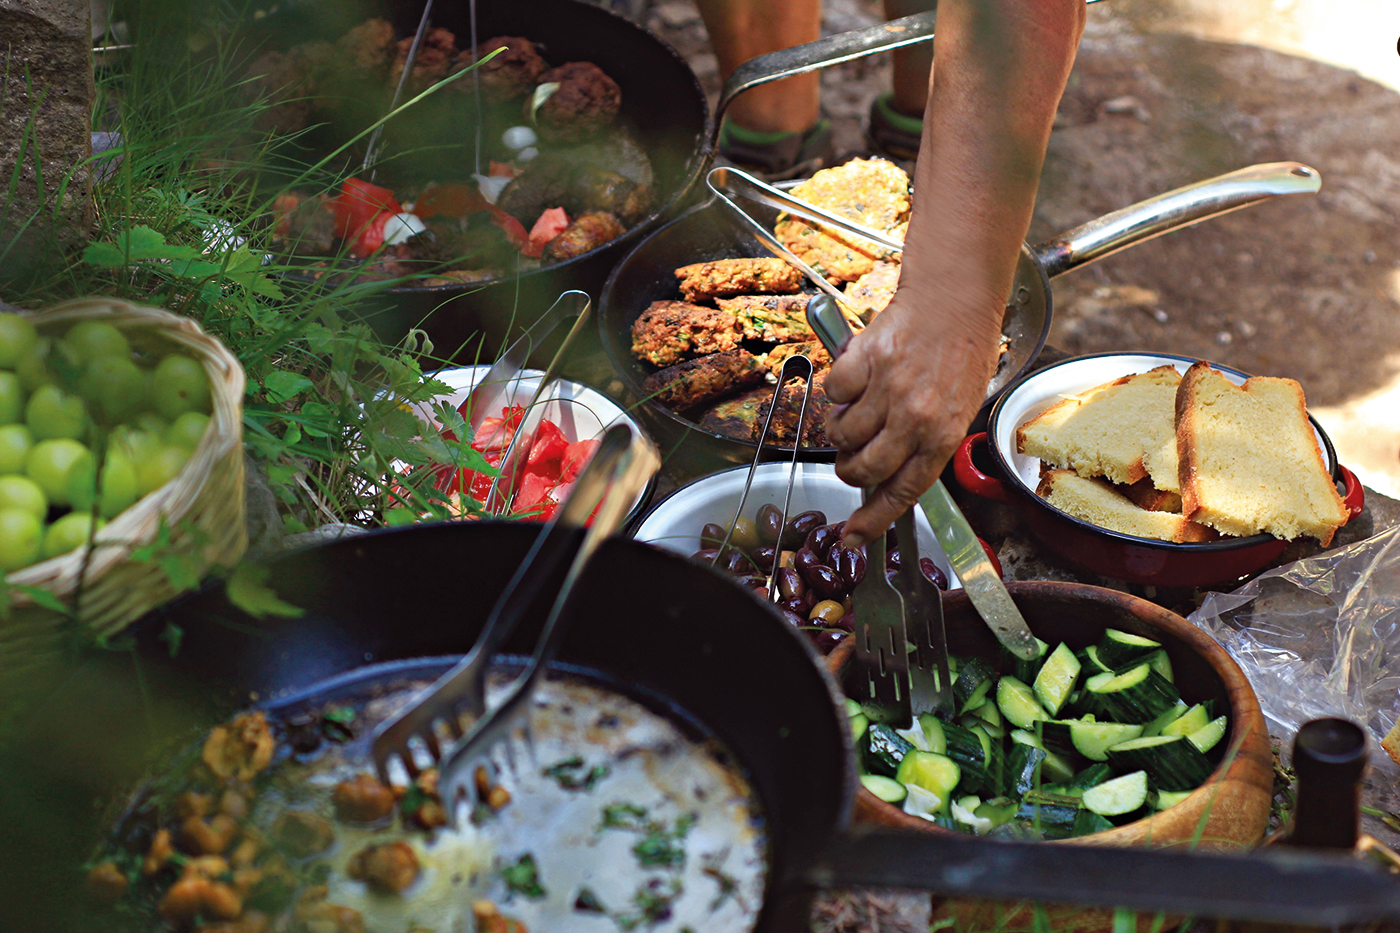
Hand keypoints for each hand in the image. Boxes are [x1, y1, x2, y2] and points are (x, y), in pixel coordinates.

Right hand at [824, 284, 1003, 546]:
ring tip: (858, 409)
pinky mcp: (864, 361)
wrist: (955, 299)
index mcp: (942, 436)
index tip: (852, 535)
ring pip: (840, 433)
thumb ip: (925, 443)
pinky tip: (858, 377)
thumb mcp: (958, 408)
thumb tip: (885, 474)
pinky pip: (833, 393)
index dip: (872, 521)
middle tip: (852, 454)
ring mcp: (888, 389)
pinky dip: (839, 390)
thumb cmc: (961, 351)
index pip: (901, 493)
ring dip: (841, 428)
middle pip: (861, 468)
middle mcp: (915, 417)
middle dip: (849, 468)